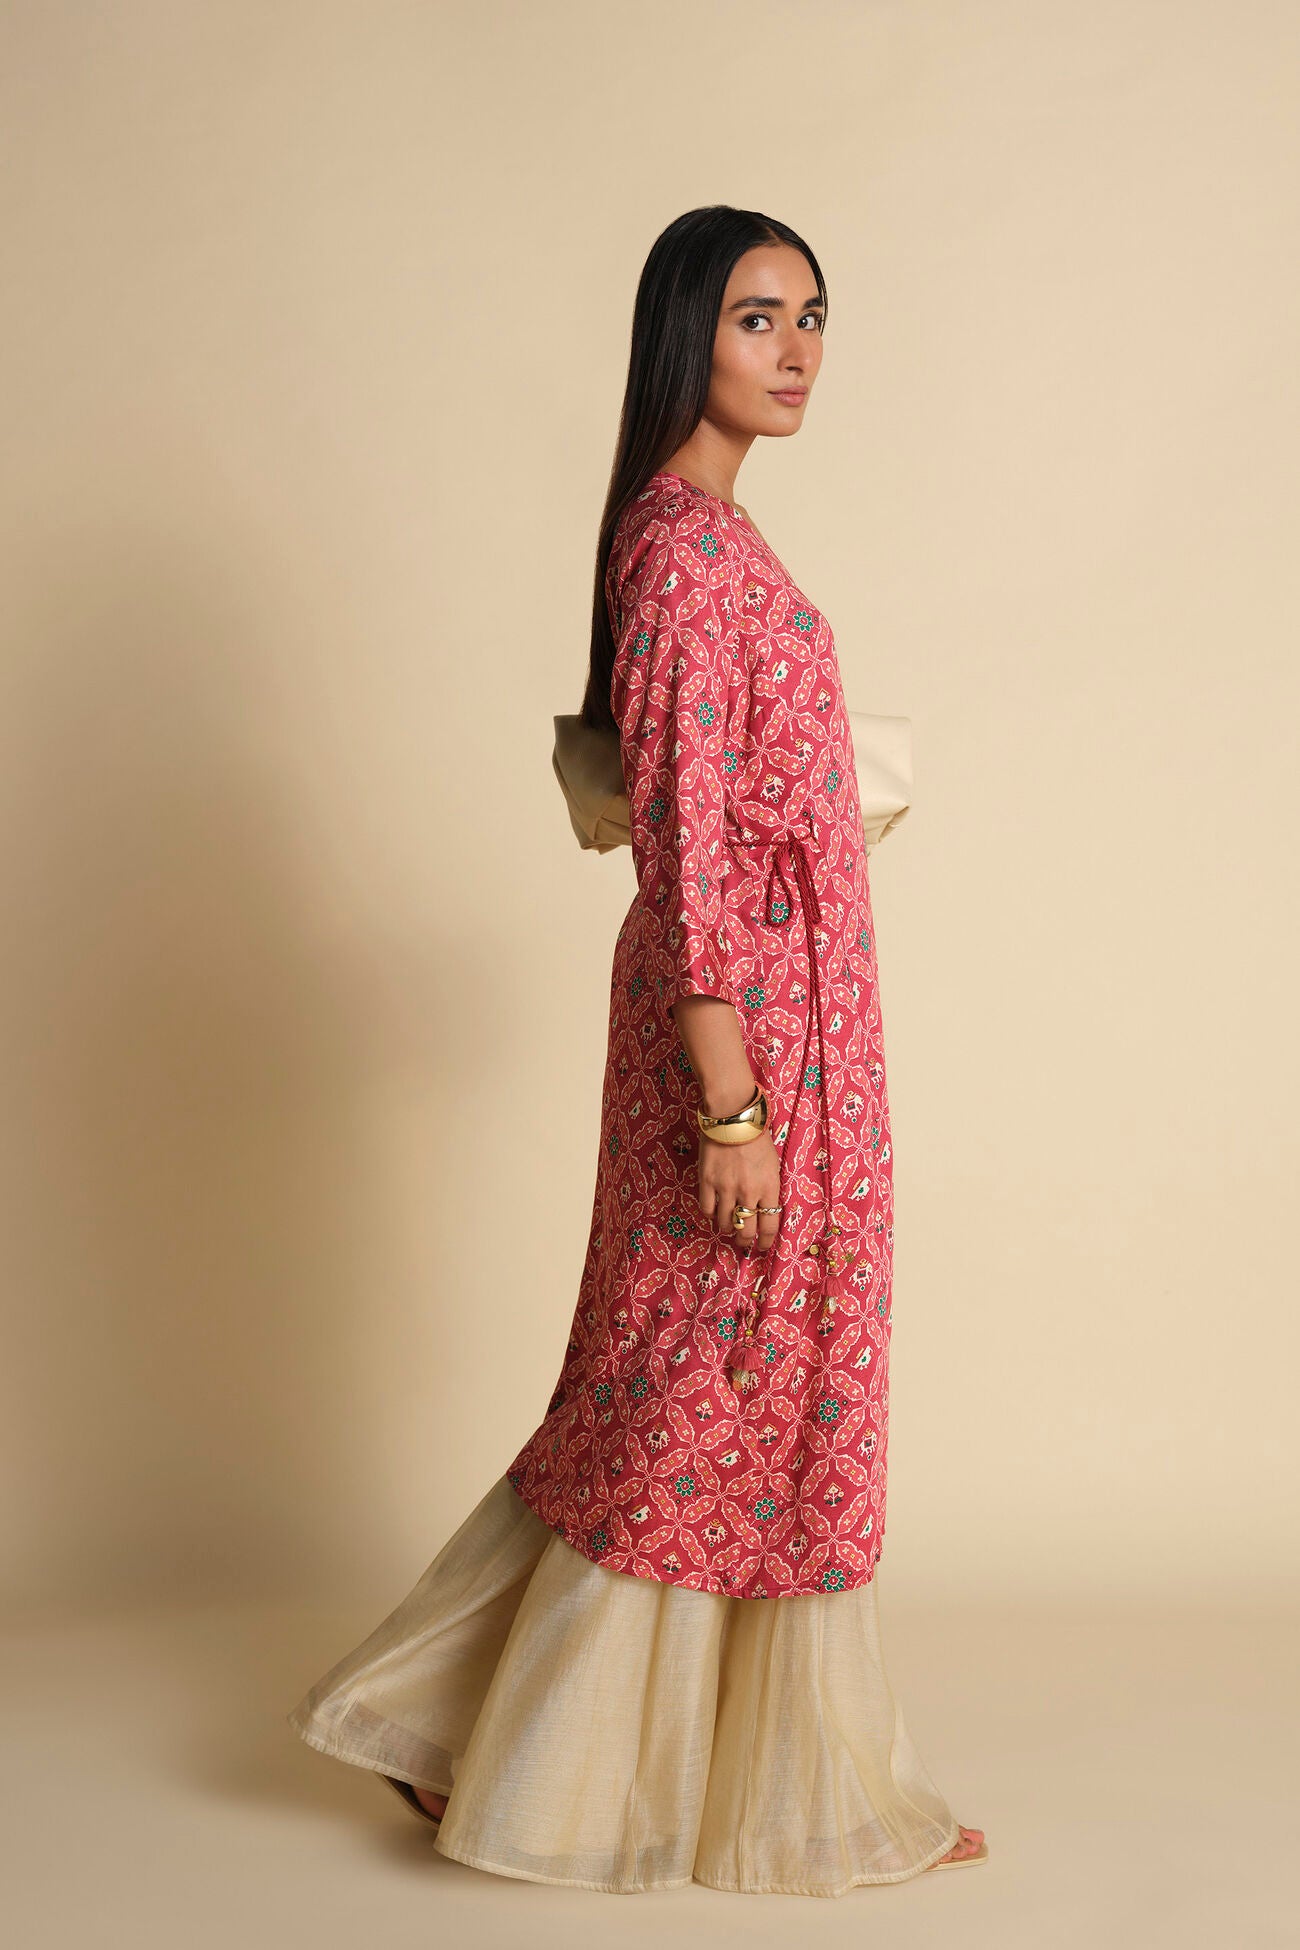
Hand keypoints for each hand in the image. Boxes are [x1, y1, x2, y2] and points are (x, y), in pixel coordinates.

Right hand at [696, 1129, 782, 1253]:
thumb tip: (763, 1209)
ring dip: (727, 1229)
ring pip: (724, 1223)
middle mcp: (748, 1192)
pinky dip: (710, 1215)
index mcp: (769, 1188)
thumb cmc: (756, 1138)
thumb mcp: (772, 1165)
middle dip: (745, 1240)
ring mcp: (726, 1187)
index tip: (763, 1247)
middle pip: (746, 1230)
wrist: (733, 1117)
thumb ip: (768, 1189)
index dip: (766, 1242)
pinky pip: (707, 1209)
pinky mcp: (707, 1181)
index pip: (769, 1226)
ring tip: (728, 1227)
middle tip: (743, 1242)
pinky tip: (714, 1212)